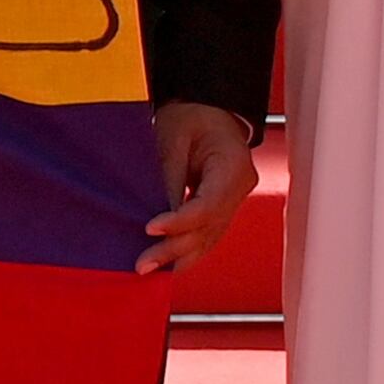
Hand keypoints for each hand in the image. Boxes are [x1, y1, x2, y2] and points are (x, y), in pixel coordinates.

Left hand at [141, 99, 257, 276]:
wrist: (209, 112)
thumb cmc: (191, 118)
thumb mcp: (174, 138)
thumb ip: (169, 179)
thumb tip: (157, 221)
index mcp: (234, 165)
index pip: (208, 205)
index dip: (179, 222)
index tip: (149, 228)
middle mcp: (240, 188)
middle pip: (209, 229)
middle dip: (174, 249)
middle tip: (143, 264)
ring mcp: (234, 202)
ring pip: (209, 239)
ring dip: (178, 258)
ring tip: (148, 271)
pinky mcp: (222, 210)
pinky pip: (206, 236)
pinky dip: (185, 251)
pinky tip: (164, 265)